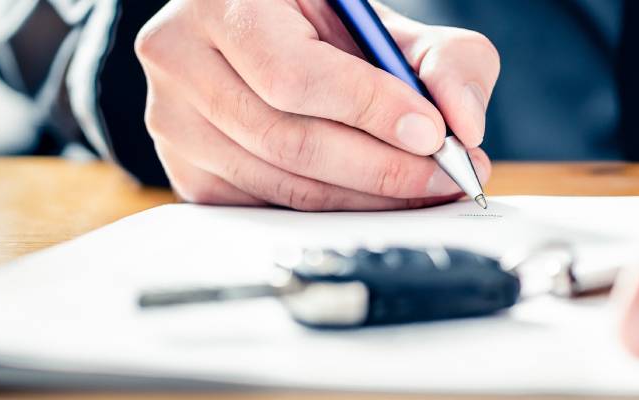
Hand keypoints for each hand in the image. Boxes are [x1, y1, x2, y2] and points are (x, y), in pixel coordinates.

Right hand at [134, 0, 497, 209]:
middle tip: (445, 175)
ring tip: (425, 188)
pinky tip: (374, 199)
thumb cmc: (319, 26)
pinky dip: (332, 212)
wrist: (255, 39)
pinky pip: (267, 208)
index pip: (293, 74)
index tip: (433, 133)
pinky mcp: (188, 173)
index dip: (368, 110)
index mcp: (222, 3)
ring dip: (365, 198)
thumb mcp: (381, 22)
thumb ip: (442, 59)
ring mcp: (173, 121)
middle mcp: (181, 58)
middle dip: (381, 167)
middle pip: (288, 139)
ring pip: (280, 184)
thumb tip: (465, 125)